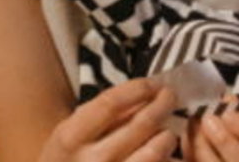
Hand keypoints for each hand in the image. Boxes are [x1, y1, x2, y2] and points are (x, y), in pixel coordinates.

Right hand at [38, 78, 177, 161]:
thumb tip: (149, 93)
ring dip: (166, 136)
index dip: (138, 88)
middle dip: (163, 104)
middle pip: (142, 123)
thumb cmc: (68, 161)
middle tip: (170, 96)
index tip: (153, 83)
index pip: (111, 103)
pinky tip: (162, 156)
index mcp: (70, 139)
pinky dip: (165, 159)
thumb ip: (107, 112)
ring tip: (166, 132)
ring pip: (156, 150)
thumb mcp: (74, 132)